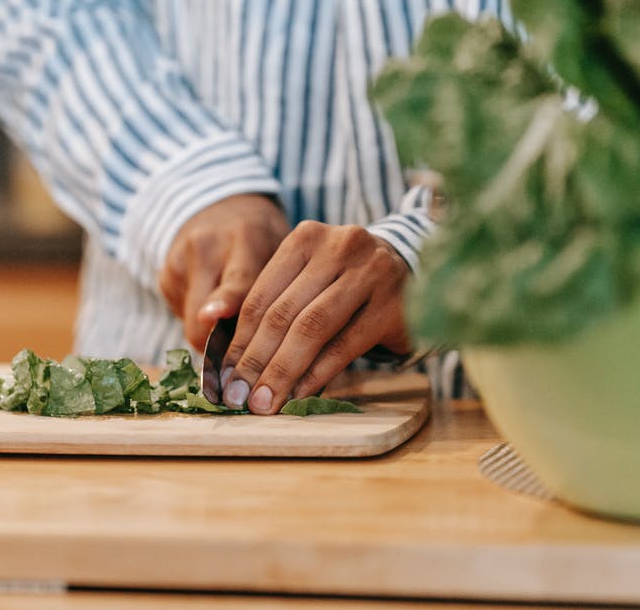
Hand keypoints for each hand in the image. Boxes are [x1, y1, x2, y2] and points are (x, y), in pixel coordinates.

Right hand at [158, 194, 288, 350]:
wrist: (221, 208)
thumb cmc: (263, 239)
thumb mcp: (281, 251)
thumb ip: (278, 291)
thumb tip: (274, 347)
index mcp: (245, 238)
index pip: (236, 279)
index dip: (224, 301)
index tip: (212, 318)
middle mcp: (205, 247)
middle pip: (202, 313)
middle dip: (223, 345)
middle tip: (248, 358)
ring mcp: (178, 262)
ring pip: (192, 323)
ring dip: (213, 333)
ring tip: (233, 311)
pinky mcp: (164, 277)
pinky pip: (184, 317)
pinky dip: (201, 320)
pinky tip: (214, 299)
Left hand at [220, 221, 410, 413]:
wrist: (416, 270)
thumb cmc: (346, 283)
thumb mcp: (309, 279)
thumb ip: (276, 309)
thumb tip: (234, 367)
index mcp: (304, 238)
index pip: (260, 297)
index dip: (238, 343)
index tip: (223, 379)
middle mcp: (338, 247)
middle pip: (282, 314)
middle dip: (255, 362)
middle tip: (238, 398)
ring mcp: (370, 273)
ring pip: (312, 330)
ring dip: (283, 373)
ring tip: (264, 402)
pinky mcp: (393, 305)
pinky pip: (345, 345)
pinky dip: (318, 373)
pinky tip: (300, 394)